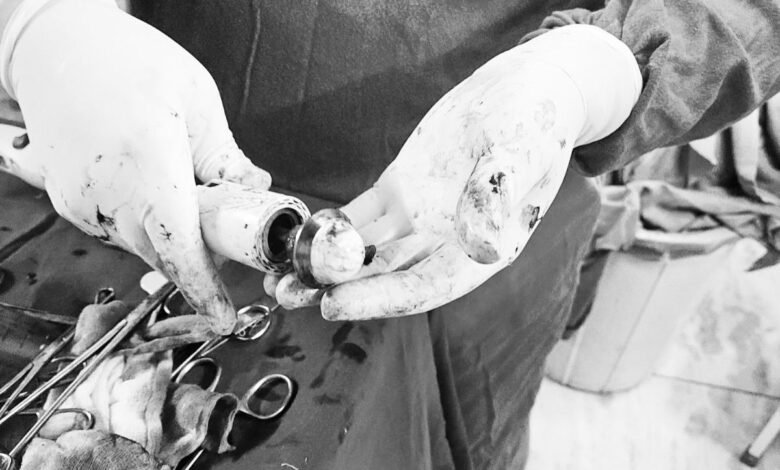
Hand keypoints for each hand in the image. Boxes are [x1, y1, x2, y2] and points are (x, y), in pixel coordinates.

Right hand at [0, 0, 270, 332]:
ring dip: (172, 236)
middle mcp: (106, 188)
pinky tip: (153, 190)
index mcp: (146, 158)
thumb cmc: (129, 62)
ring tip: (184, 192)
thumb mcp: (196, 100)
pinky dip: (145, 223)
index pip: (178, 243)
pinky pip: (118, 231)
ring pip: (141, 245)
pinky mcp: (69, 203)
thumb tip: (255, 193)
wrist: (53, 47)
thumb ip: (226, 158)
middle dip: (200, 255)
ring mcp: (81, 200)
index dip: (203, 285)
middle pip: (164, 251)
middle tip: (228, 230)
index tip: (224, 315)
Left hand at [270, 25, 640, 319]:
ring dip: (324, 265)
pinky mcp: (402, 189)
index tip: (332, 303)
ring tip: (277, 274)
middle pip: (384, 278)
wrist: (526, 90)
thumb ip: (498, 193)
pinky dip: (333, 227)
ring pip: (367, 252)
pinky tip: (301, 232)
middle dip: (336, 289)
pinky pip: (363, 216)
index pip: (423, 287)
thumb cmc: (536, 121)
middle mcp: (445, 243)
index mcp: (478, 250)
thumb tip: (482, 245)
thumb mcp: (523, 150)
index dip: (378, 299)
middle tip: (285, 293)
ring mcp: (421, 217)